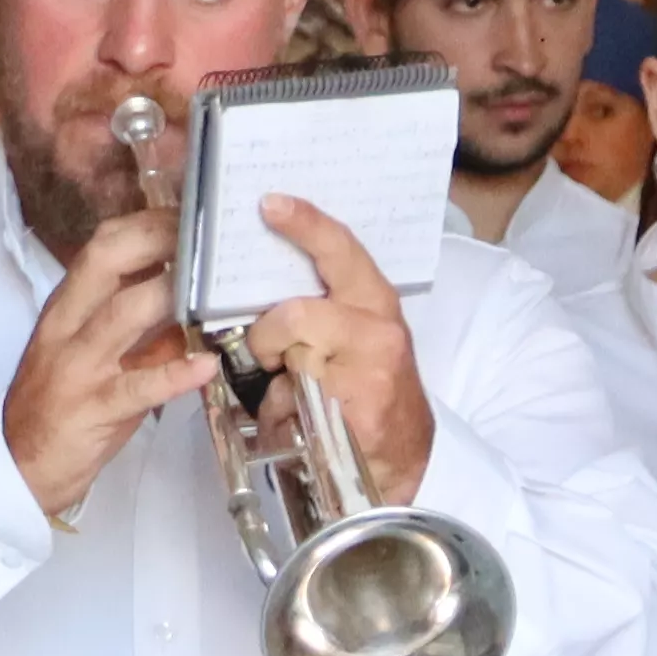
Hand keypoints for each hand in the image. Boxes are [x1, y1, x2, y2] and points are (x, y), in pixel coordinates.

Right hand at [2, 208, 207, 520]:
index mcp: (67, 307)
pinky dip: (174, 374)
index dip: (148, 223)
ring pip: (122, 316)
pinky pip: (136, 387)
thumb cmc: (63, 405)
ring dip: (171, 295)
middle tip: (208, 238)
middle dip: (159, 240)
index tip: (192, 216)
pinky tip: (207, 365)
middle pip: (107, 262)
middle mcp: (67, 327)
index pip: (102, 245)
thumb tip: (196, 298)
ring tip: (215, 287)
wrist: (19, 465)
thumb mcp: (96, 353)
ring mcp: (77, 367)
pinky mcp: (91, 409)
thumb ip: (142, 326)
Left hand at [239, 199, 435, 504]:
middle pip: (296, 313)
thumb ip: (313, 310)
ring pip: (293, 358)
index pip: (339, 250)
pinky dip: (282, 412)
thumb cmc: (367, 389)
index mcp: (372, 300)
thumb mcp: (350, 337)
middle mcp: (377, 327)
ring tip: (289, 391)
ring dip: (276, 379)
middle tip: (268, 356)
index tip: (269, 203)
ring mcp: (371, 369)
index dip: (304, 224)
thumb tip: (254, 296)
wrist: (402, 452)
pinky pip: (296, 401)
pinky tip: (300, 418)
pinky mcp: (359, 409)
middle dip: (266, 337)